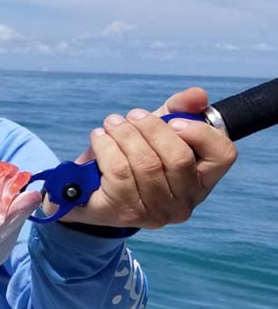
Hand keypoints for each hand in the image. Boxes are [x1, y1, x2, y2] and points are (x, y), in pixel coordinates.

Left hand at [59, 87, 237, 228]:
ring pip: (145, 164)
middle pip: (178, 158)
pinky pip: (118, 172)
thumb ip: (179, 109)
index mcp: (201, 181)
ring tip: (111, 124)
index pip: (222, 155)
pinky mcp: (122, 214)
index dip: (200, 133)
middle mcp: (183, 203)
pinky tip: (98, 138)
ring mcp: (154, 214)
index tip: (173, 121)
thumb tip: (198, 95)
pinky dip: (105, 147)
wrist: (86, 191)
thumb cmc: (130, 158)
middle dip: (151, 128)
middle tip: (132, 116)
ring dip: (124, 134)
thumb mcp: (155, 131)